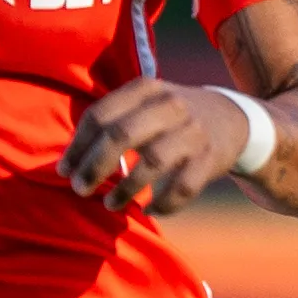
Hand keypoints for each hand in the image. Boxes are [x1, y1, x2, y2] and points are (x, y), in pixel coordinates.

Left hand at [62, 79, 250, 215]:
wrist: (232, 119)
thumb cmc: (172, 117)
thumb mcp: (146, 101)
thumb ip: (113, 120)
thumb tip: (70, 160)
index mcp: (145, 89)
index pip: (100, 115)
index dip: (78, 146)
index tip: (65, 170)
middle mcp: (169, 105)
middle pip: (121, 135)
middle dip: (94, 166)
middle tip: (80, 189)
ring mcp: (192, 132)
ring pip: (152, 162)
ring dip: (126, 189)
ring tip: (110, 204)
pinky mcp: (210, 158)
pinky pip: (183, 187)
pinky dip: (164, 203)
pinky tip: (150, 209)